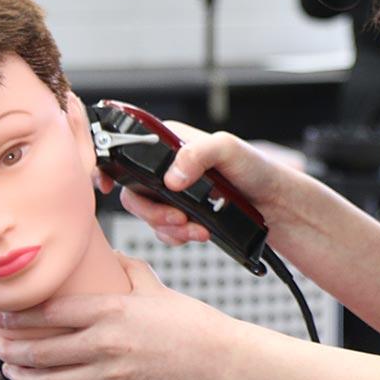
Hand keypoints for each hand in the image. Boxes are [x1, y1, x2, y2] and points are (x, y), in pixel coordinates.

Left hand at [0, 253, 243, 379]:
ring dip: (24, 375)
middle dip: (12, 348)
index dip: (20, 314)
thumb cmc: (192, 324)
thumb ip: (127, 269)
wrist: (221, 362)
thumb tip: (107, 254)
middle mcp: (107, 344)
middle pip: (43, 348)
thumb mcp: (156, 288)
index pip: (52, 310)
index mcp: (113, 310)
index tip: (3, 314)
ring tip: (12, 368)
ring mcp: (112, 376)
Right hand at [94, 121, 302, 246]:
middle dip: (150, 210)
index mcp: (170, 143)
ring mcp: (173, 193)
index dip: (108, 165)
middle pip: (132, 190)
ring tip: (194, 229)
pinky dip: (177, 236)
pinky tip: (198, 234)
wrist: (276, 204)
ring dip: (167, 227)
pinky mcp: (182, 214)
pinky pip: (164, 231)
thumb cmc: (256, 169)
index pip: (126, 147)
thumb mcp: (229, 149)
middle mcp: (166, 167)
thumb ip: (199, 154)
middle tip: (175, 217)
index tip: (103, 185)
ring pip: (147, 214)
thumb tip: (171, 178)